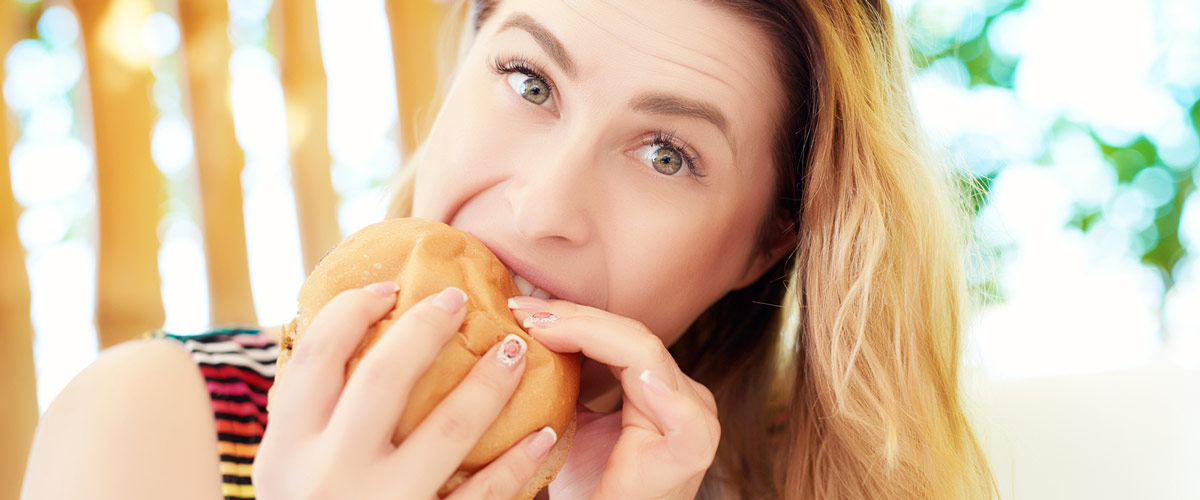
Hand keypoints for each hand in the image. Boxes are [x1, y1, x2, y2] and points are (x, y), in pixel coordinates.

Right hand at [254, 283, 559, 499]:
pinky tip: (543, 433)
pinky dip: (518, 463)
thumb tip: (338, 325)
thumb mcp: (287, 469)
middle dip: (426, 328)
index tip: (392, 289)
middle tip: (461, 302)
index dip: (354, 309)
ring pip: (448, 430)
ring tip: (515, 353)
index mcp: (285, 447)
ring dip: (489, 384)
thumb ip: (306, 410)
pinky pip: (483, 495)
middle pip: (382, 378)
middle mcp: (327, 475)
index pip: (315, 354)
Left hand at [512, 300, 720, 499]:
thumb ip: (565, 381)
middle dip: (573, 317)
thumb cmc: (588, 489)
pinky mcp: (690, 453)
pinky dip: (661, 396)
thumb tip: (519, 334)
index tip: (519, 308)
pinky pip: (682, 416)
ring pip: (646, 355)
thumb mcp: (569, 424)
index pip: (617, 334)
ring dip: (592, 335)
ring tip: (543, 327)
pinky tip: (635, 380)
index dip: (570, 316)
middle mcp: (683, 396)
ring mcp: (694, 421)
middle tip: (521, 308)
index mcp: (660, 387)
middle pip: (630, 336)